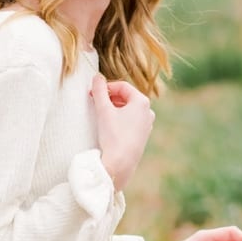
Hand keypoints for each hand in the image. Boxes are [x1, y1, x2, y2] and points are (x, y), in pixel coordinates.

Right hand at [91, 74, 153, 190]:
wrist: (120, 164)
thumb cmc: (113, 136)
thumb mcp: (103, 110)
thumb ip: (99, 90)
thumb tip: (97, 76)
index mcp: (142, 102)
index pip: (122, 86)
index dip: (106, 87)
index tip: (93, 92)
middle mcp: (148, 112)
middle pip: (127, 97)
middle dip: (110, 97)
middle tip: (95, 101)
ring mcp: (147, 125)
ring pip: (129, 109)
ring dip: (114, 107)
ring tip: (101, 112)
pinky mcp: (142, 136)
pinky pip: (131, 120)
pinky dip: (120, 118)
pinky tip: (109, 125)